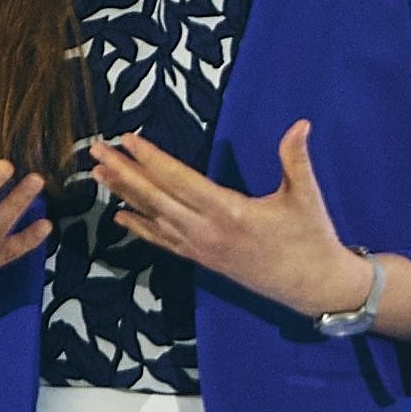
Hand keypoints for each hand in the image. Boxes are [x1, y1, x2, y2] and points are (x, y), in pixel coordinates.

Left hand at [92, 120, 410, 336]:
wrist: (314, 287)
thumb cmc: (311, 239)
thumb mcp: (306, 196)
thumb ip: (295, 158)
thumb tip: (300, 123)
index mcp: (228, 212)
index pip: (179, 180)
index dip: (150, 158)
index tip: (127, 139)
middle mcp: (206, 232)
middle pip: (155, 197)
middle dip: (123, 172)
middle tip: (96, 152)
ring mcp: (201, 249)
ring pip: (154, 218)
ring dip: (125, 195)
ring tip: (99, 174)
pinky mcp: (203, 260)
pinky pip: (163, 242)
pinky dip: (140, 227)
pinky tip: (121, 215)